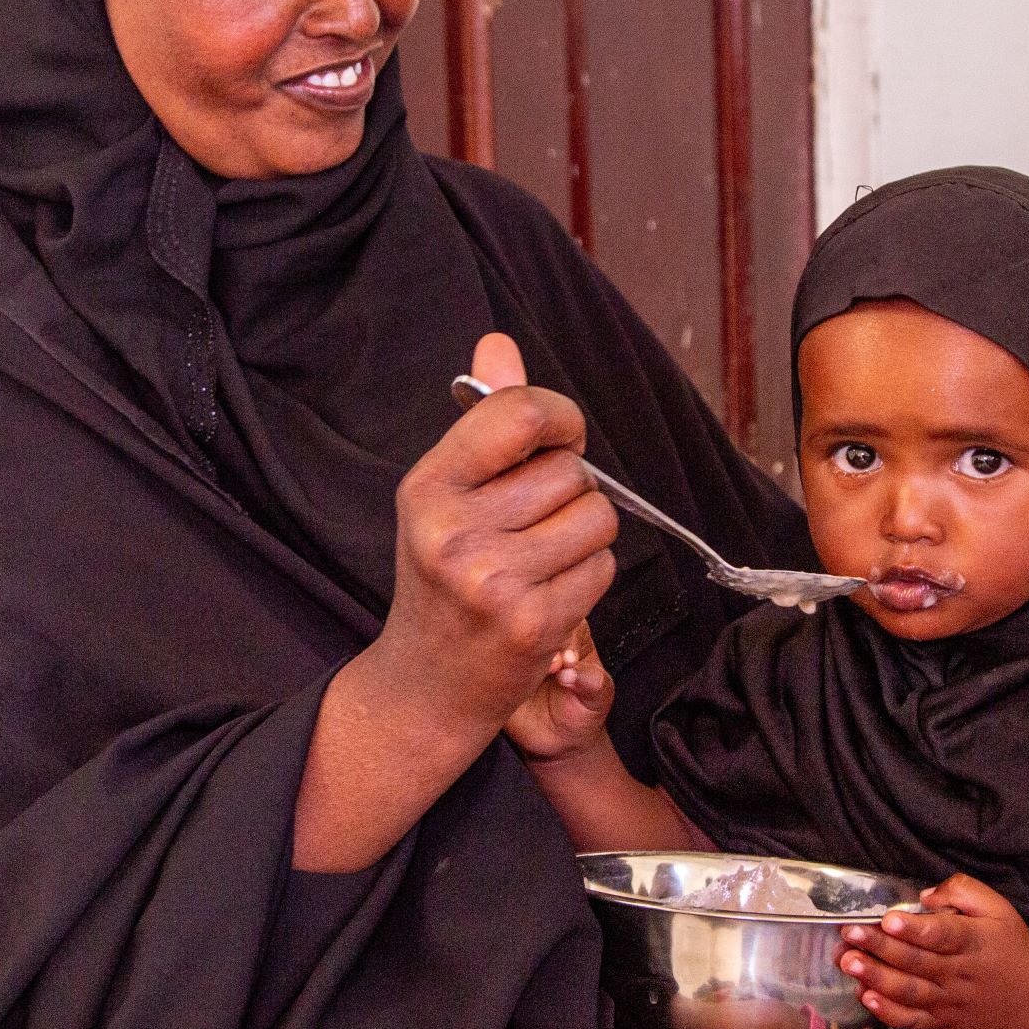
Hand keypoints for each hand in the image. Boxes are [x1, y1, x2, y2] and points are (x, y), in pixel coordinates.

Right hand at [368, 333, 619, 745]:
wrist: (426, 684)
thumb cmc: (443, 578)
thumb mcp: (447, 495)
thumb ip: (484, 422)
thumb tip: (499, 344)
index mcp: (428, 487)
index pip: (520, 413)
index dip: (561, 419)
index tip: (560, 438)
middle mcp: (452, 531)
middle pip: (571, 471)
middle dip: (571, 491)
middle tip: (535, 522)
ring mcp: (492, 581)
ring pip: (596, 519)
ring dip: (585, 536)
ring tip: (544, 558)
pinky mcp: (533, 624)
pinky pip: (602, 568)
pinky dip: (588, 577)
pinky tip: (551, 592)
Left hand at [839, 873, 1028, 1028]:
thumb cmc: (1012, 944)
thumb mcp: (998, 907)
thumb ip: (962, 891)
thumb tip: (924, 896)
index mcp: (974, 942)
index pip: (941, 935)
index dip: (914, 928)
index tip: (888, 918)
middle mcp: (960, 975)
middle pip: (916, 962)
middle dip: (880, 948)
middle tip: (850, 934)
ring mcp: (951, 1003)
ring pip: (909, 993)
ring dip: (876, 978)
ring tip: (848, 962)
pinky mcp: (944, 1024)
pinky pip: (913, 1021)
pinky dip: (888, 1012)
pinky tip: (866, 997)